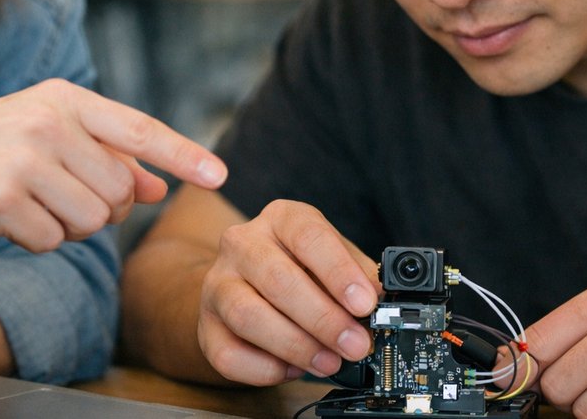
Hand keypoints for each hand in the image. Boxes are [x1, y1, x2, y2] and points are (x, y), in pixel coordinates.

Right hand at [0, 78, 226, 251]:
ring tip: (30, 202)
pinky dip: (36, 240)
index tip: (220, 176)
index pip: (139, 129)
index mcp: (64, 98)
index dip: (184, 155)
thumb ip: (106, 157)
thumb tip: (159, 187)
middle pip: (118, 192)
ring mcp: (22, 159)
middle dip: (100, 208)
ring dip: (68, 226)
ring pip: (91, 221)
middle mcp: (47, 122)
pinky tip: (7, 217)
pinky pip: (52, 241)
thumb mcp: (48, 136)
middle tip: (59, 195)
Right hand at [196, 200, 381, 384]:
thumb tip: (381, 300)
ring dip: (296, 345)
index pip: (307, 236)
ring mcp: (217, 283)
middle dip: (322, 318)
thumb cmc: (299, 269)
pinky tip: (292, 368)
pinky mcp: (205, 326)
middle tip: (354, 344)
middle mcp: (242, 244)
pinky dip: (265, 368)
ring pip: (248, 315)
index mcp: (280, 219)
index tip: (364, 304)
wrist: (246, 284)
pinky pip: (230, 354)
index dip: (338, 272)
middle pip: (278, 279)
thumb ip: (359, 275)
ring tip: (329, 361)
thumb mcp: (335, 258)